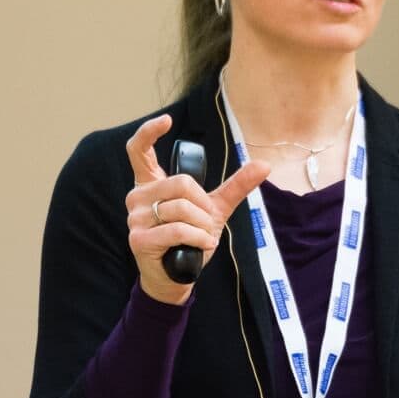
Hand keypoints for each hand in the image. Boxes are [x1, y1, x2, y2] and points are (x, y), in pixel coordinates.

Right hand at [124, 114, 268, 305]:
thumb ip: (235, 187)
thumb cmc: (189, 239)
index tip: (167, 120)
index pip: (139, 150)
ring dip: (202, 226)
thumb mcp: (214, 210)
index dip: (150, 132)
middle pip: (180, 183)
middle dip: (203, 205)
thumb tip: (264, 165)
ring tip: (201, 237)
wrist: (177, 276)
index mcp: (151, 184)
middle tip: (206, 222)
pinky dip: (197, 238)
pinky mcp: (139, 238)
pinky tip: (200, 245)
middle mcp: (137, 196)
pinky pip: (177, 229)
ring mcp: (135, 218)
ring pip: (181, 208)